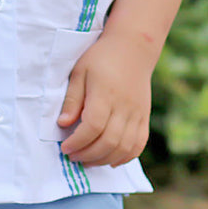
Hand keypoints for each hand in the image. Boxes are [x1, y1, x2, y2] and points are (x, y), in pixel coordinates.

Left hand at [57, 30, 152, 166]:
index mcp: (106, 94)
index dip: (77, 142)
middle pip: (109, 141)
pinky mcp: (144, 116)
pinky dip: (125, 157)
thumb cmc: (102, 58)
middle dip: (87, 155)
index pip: (93, 127)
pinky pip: (139, 144)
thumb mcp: (80, 72)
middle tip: (73, 156)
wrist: (133, 48)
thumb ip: (72, 99)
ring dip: (104, 160)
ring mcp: (137, 113)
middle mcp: (124, 106)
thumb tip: (63, 124)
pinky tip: (110, 160)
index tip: (65, 147)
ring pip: (124, 147)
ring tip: (88, 160)